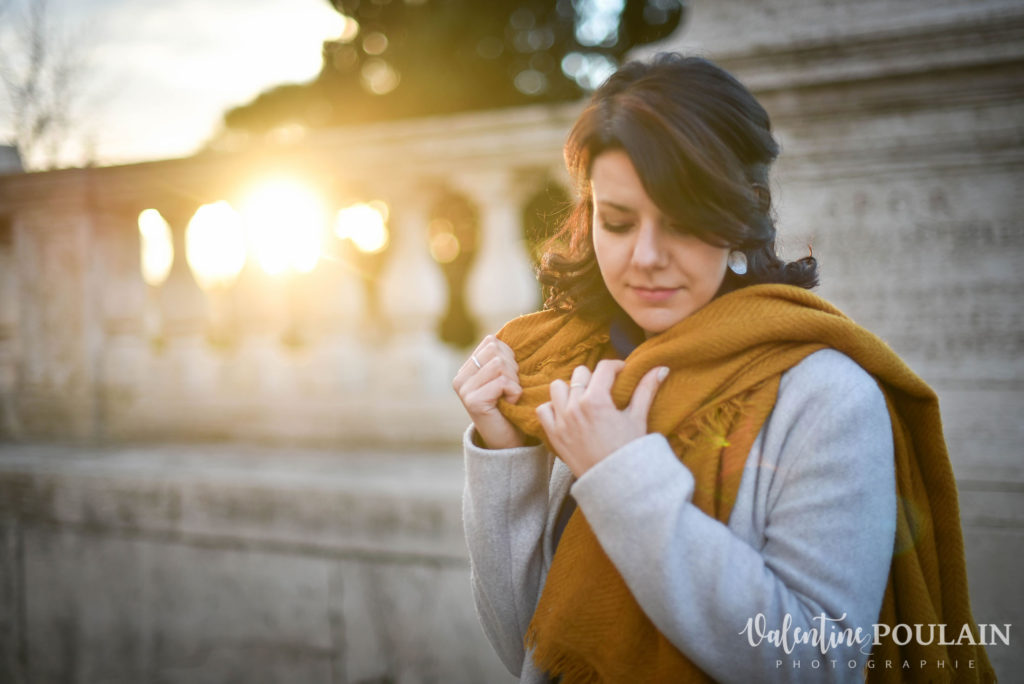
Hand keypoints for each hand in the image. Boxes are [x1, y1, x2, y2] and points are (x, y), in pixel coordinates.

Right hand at [452, 334, 525, 449]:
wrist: (509, 441)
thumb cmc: (511, 406)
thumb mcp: (505, 376)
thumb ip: (502, 357)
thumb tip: (515, 331)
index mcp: (467, 368)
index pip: (492, 341)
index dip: (509, 356)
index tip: (510, 377)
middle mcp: (460, 377)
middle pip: (496, 350)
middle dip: (512, 367)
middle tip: (510, 388)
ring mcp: (464, 390)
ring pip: (500, 364)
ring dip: (514, 381)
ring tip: (510, 396)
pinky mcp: (473, 401)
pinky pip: (503, 382)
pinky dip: (515, 392)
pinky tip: (510, 403)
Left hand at [536, 360, 667, 477]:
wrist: (616, 484)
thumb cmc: (629, 451)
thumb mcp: (638, 418)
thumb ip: (646, 390)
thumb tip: (661, 368)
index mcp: (596, 400)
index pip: (603, 368)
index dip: (616, 366)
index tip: (622, 372)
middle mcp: (574, 407)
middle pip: (579, 374)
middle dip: (593, 378)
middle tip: (604, 389)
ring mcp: (561, 421)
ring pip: (557, 387)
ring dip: (570, 389)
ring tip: (583, 398)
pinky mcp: (553, 435)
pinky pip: (543, 410)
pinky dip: (552, 408)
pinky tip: (566, 413)